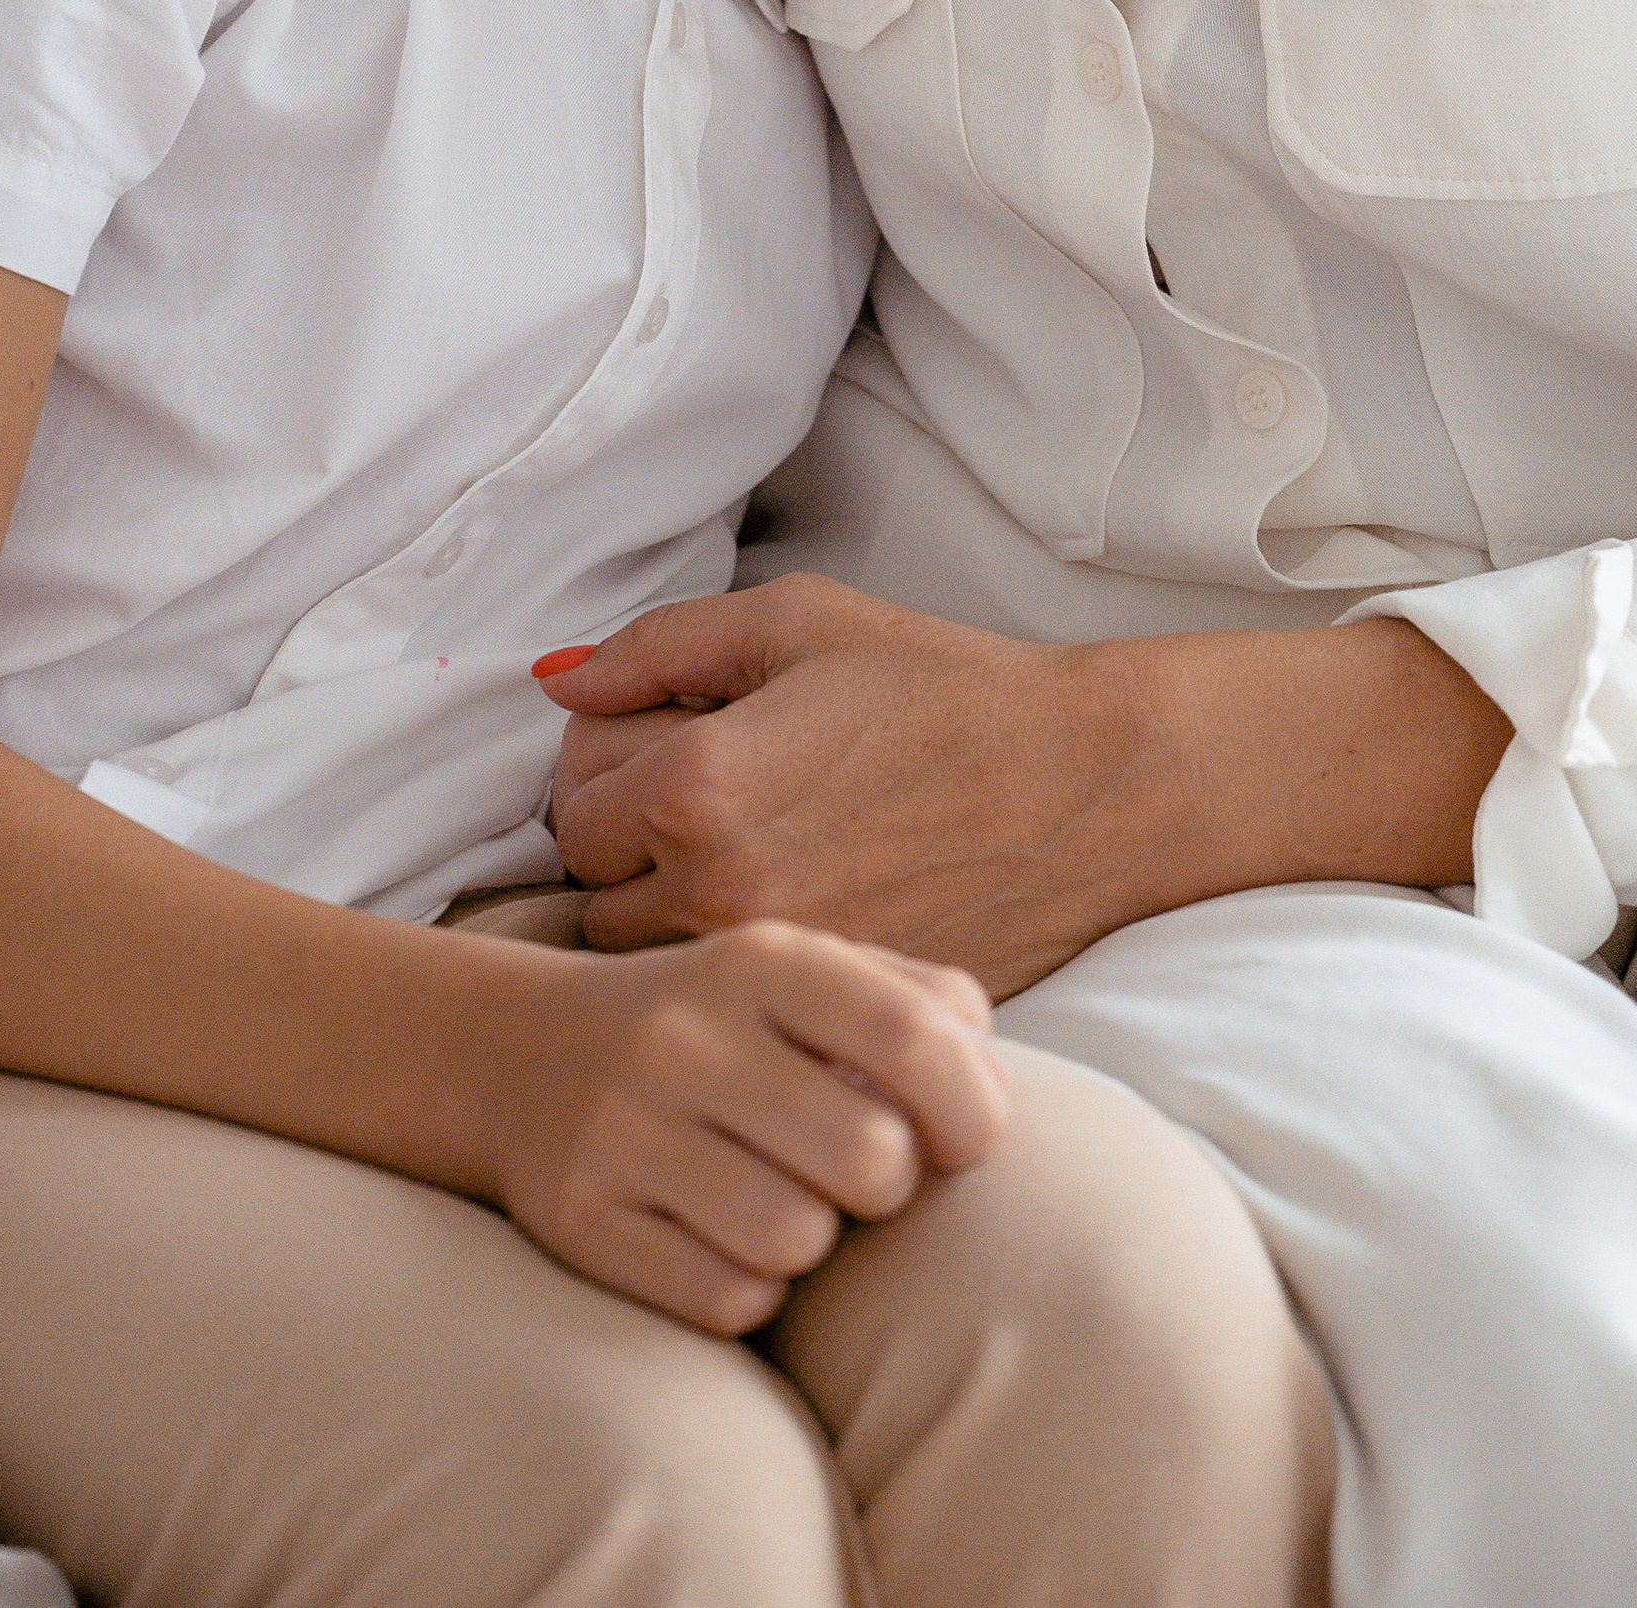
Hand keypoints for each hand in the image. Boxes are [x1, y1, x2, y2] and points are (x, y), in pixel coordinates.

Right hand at [485, 922, 1003, 1333]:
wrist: (518, 1054)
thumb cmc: (713, 1024)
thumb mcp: (802, 973)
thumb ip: (919, 1003)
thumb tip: (992, 1084)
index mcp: (759, 960)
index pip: (913, 1035)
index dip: (972, 1107)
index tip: (966, 1139)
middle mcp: (685, 1036)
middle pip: (871, 1158)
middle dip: (889, 1185)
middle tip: (854, 1171)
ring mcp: (624, 1130)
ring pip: (798, 1240)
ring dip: (812, 1239)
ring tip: (777, 1198)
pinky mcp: (584, 1221)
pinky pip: (727, 1302)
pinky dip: (747, 1289)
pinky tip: (718, 1238)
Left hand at [542, 576, 1514, 996]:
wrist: (1081, 786)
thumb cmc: (939, 688)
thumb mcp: (794, 623)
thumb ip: (656, 647)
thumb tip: (555, 682)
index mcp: (694, 783)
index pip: (568, 804)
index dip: (615, 767)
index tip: (680, 745)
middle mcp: (714, 888)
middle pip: (593, 891)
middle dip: (633, 847)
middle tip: (721, 802)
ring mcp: (770, 967)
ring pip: (650, 961)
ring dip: (676, 916)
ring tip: (761, 857)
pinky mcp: (818, 1014)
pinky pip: (730, 1003)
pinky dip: (741, 968)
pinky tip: (801, 907)